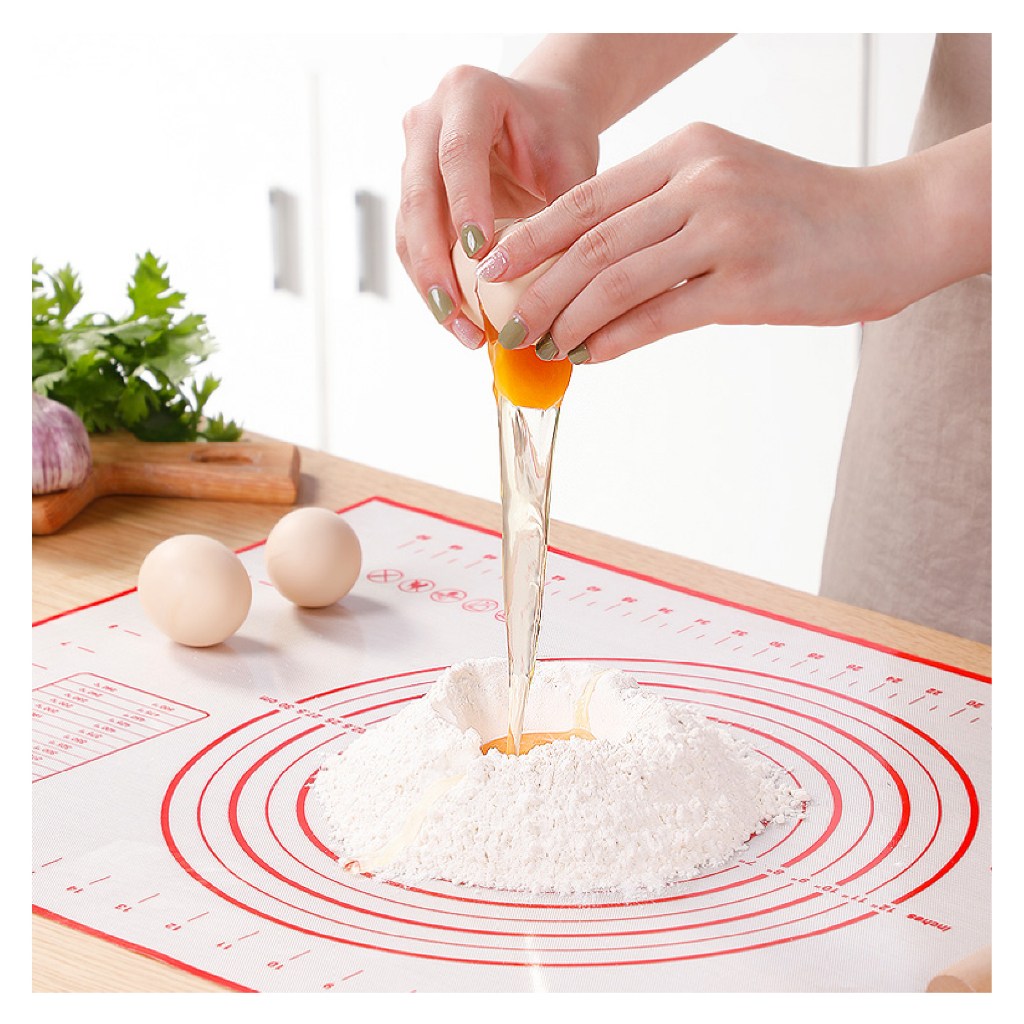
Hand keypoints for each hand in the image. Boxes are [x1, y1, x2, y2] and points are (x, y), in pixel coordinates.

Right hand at [396, 64, 598, 348]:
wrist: (538, 118)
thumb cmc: (559, 135)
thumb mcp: (572, 163)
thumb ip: (562, 212)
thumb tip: (559, 287)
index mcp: (468, 93)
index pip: (458, 154)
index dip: (465, 207)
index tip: (480, 257)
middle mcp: (428, 121)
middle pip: (418, 197)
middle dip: (435, 264)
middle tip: (457, 314)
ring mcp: (411, 158)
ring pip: (407, 228)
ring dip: (430, 285)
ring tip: (462, 331)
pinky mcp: (409, 193)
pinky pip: (412, 245)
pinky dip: (433, 285)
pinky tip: (458, 321)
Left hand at [478, 121, 971, 363]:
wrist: (892, 226)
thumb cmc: (803, 214)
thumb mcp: (725, 188)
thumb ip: (661, 214)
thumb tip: (590, 270)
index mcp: (687, 150)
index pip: (588, 199)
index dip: (532, 237)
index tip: (493, 268)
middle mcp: (700, 180)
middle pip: (591, 241)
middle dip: (538, 287)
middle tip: (509, 323)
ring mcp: (725, 228)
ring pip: (616, 279)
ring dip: (569, 319)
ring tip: (544, 346)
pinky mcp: (747, 281)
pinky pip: (661, 315)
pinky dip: (616, 340)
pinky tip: (590, 356)